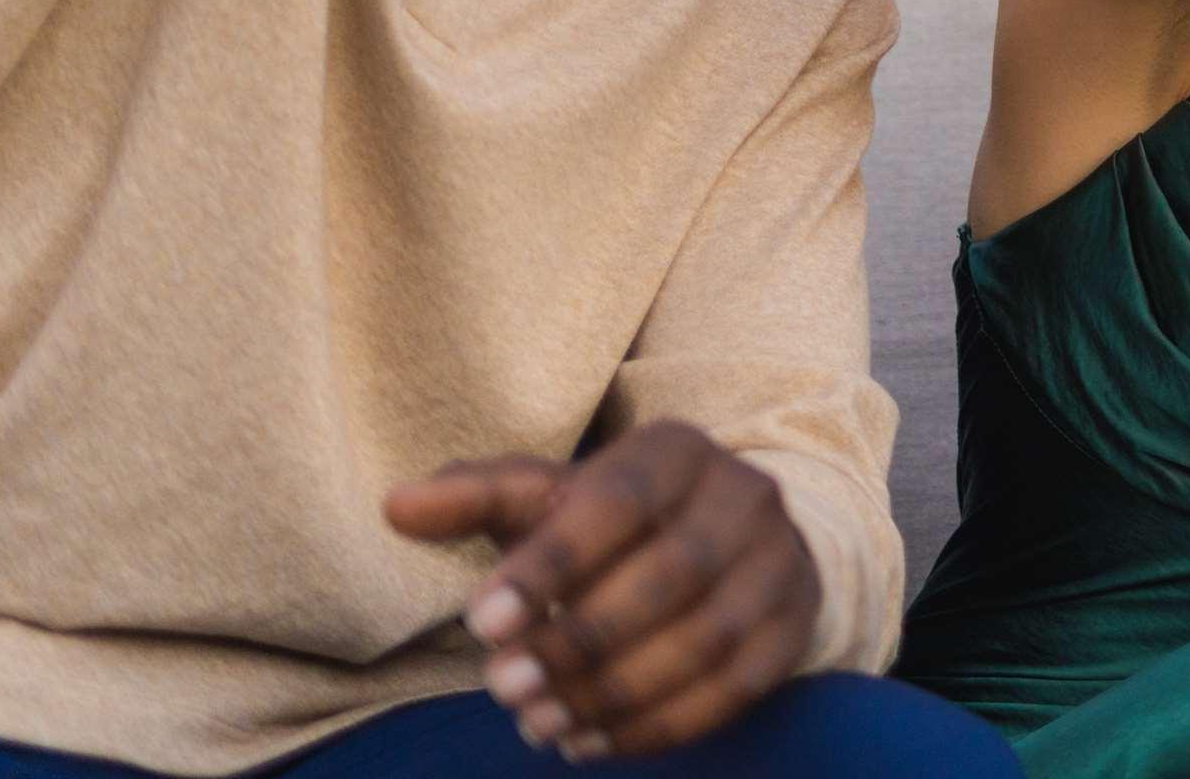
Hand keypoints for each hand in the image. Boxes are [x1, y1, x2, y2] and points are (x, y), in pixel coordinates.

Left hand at [387, 420, 818, 758]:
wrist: (736, 539)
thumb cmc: (619, 522)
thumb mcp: (553, 497)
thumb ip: (479, 497)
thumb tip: (395, 506)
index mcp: (678, 450)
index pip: (618, 501)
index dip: (549, 564)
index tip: (478, 625)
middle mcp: (744, 495)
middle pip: (669, 574)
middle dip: (578, 640)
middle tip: (503, 690)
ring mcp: (779, 562)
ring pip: (704, 638)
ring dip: (613, 692)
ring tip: (539, 725)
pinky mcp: (794, 626)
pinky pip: (734, 687)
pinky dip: (658, 724)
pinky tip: (592, 740)